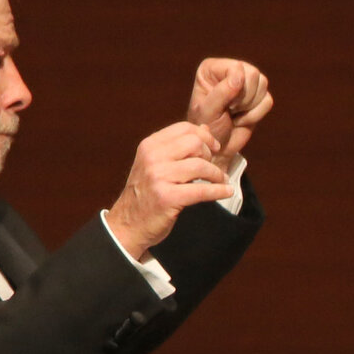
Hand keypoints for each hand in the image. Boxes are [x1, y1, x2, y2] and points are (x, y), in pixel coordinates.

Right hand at [105, 122, 230, 258]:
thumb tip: (205, 130)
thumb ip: (179, 146)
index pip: (184, 128)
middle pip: (195, 143)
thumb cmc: (145, 194)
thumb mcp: (155, 164)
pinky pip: (202, 190)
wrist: (127, 224)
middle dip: (210, 154)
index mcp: (149, 146)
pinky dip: (219, 191)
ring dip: (217, 174)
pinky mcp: (167, 198)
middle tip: (213, 168)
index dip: (204, 137)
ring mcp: (158, 177)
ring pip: (200, 165)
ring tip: (221, 181)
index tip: (213, 149)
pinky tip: (226, 192)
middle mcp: (152, 158)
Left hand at [186, 59, 272, 161]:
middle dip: (243, 99)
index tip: (225, 105)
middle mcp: (230, 70)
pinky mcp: (257, 96)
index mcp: (212, 68)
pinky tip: (241, 119)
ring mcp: (245, 81)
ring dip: (249, 107)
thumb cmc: (207, 128)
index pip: (237, 68)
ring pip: (263, 84)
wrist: (217, 147)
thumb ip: (222, 92)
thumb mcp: (208, 111)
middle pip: (253, 74)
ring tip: (234, 114)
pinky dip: (256, 114)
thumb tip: (239, 76)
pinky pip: (268, 100)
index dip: (236, 88)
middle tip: (230, 110)